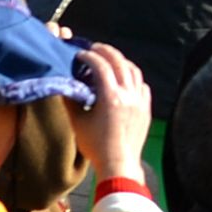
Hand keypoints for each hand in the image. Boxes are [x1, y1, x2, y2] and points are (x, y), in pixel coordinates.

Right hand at [73, 43, 152, 189]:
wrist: (118, 163)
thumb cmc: (95, 145)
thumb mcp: (78, 122)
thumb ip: (71, 101)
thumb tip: (65, 85)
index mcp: (111, 97)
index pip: (101, 66)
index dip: (90, 57)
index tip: (80, 54)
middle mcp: (128, 95)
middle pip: (120, 63)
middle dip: (107, 52)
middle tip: (95, 48)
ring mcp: (140, 101)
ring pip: (134, 72)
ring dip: (121, 62)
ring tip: (110, 59)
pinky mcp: (146, 108)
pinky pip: (142, 85)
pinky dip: (133, 77)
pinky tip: (125, 78)